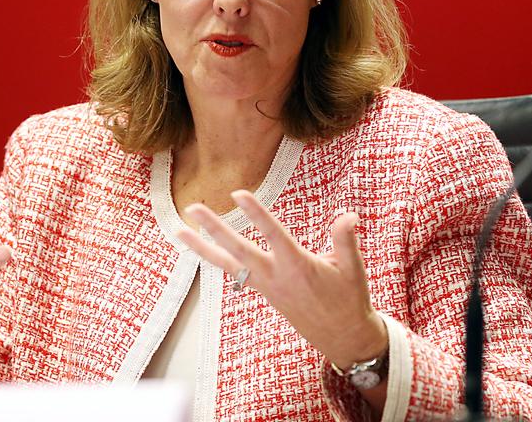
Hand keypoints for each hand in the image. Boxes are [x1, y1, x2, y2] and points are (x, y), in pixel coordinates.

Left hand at [175, 190, 387, 370]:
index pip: (273, 235)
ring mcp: (266, 286)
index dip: (256, 214)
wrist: (341, 337)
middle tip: (193, 208)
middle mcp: (275, 277)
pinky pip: (234, 273)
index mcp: (298, 267)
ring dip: (202, 247)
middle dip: (214, 229)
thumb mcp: (353, 269)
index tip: (239, 194)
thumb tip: (347, 215)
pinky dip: (217, 260)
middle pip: (238, 250)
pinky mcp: (263, 291)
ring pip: (228, 264)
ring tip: (178, 231)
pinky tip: (202, 248)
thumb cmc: (348, 299)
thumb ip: (345, 240)